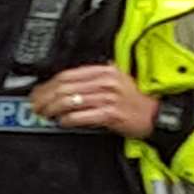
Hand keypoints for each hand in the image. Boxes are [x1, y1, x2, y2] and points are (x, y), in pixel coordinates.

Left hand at [29, 65, 160, 138]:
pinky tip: (62, 122)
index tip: (39, 91)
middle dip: (46, 97)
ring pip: (71, 100)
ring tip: (45, 114)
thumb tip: (67, 83)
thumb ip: (95, 78)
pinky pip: (83, 116)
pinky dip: (69, 119)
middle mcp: (106, 81)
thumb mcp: (117, 80)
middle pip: (66, 86)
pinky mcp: (111, 114)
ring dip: (53, 109)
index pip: (69, 74)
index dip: (49, 83)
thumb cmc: (136, 101)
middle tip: (36, 105)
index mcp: (105, 71)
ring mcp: (109, 97)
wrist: (157, 115)